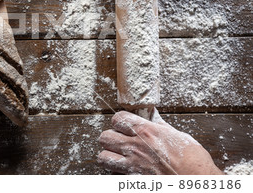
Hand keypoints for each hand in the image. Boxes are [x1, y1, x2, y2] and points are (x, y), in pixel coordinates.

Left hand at [97, 110, 223, 174]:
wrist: (198, 183)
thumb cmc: (194, 161)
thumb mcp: (178, 136)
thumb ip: (160, 126)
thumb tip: (153, 117)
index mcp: (146, 131)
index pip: (117, 118)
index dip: (119, 122)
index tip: (124, 126)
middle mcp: (136, 146)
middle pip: (104, 137)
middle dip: (110, 139)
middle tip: (119, 142)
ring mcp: (132, 165)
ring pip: (103, 158)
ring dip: (109, 157)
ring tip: (118, 158)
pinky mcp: (132, 181)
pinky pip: (113, 175)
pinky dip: (116, 174)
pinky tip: (125, 172)